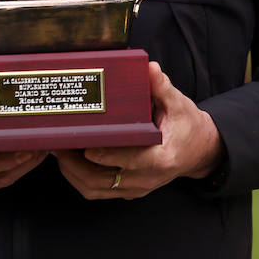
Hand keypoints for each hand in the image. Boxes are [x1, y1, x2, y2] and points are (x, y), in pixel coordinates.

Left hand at [54, 62, 223, 200]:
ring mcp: (137, 187)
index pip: (132, 161)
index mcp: (162, 158)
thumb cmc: (187, 127)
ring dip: (74, 174)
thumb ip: (162, 87)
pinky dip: (80, 179)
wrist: (199, 151)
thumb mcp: (178, 104)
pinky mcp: (129, 189)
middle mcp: (148, 178)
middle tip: (60, 145)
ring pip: (97, 189)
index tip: (87, 148)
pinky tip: (68, 162)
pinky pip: (99, 191)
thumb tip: (150, 67)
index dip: (108, 157)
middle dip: (78, 166)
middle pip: (105, 181)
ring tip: (59, 152)